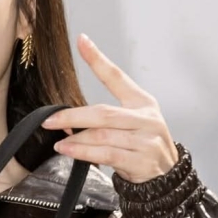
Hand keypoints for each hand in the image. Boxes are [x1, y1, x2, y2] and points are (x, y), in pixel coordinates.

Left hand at [40, 34, 179, 183]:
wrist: (167, 176)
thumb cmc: (143, 145)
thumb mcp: (132, 123)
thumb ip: (103, 119)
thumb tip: (66, 121)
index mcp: (142, 102)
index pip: (117, 77)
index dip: (98, 59)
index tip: (82, 41)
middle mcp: (146, 118)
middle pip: (103, 113)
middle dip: (73, 116)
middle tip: (50, 120)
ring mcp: (145, 140)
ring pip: (103, 135)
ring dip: (77, 139)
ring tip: (59, 142)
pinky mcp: (140, 160)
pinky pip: (107, 154)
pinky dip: (84, 153)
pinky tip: (69, 151)